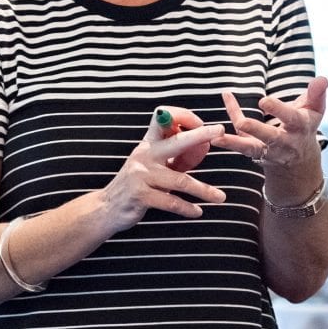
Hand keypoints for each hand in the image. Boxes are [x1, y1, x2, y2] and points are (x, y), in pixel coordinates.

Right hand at [93, 107, 228, 232]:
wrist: (107, 208)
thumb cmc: (136, 184)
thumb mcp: (151, 163)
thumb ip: (172, 155)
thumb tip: (202, 144)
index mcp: (148, 144)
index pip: (164, 118)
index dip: (183, 116)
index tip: (203, 123)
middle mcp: (145, 155)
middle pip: (177, 141)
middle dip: (200, 135)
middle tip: (220, 130)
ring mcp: (141, 175)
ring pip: (181, 180)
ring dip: (204, 190)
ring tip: (221, 197)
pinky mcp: (140, 195)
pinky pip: (171, 201)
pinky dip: (186, 208)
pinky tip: (197, 212)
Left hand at [213, 77, 327, 205]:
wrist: (300, 160)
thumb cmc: (304, 125)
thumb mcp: (314, 109)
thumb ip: (316, 93)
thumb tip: (322, 79)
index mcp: (301, 127)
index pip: (292, 118)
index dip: (279, 110)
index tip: (264, 101)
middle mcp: (286, 142)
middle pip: (271, 137)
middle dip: (257, 130)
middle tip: (242, 123)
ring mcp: (269, 151)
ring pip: (252, 148)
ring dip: (234, 143)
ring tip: (217, 136)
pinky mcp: (256, 153)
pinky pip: (241, 144)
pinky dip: (228, 139)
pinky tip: (215, 133)